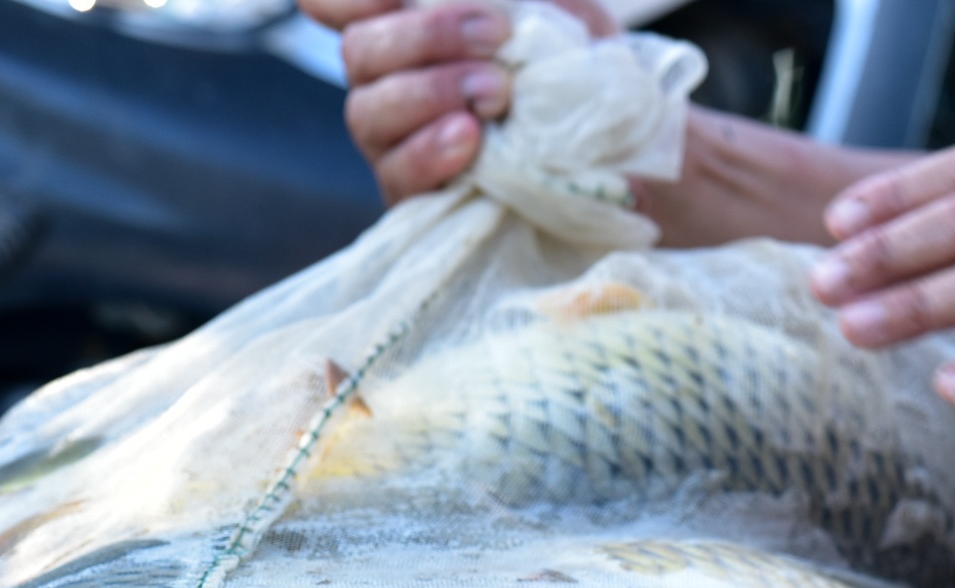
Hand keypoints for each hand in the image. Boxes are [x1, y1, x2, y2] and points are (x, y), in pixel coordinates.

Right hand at [300, 0, 618, 204]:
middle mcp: (390, 83)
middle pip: (360, 50)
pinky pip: (397, 173)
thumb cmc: (581, 81)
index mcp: (411, 32)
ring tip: (496, 93)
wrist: (617, 169)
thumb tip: (510, 2)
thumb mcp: (568, 22)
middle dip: (426, 36)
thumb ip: (535, 1)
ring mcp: (397, 144)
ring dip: (432, 91)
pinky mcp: (416, 200)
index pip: (337, 5)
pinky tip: (469, 138)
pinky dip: (430, 151)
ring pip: (368, 109)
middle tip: (495, 36)